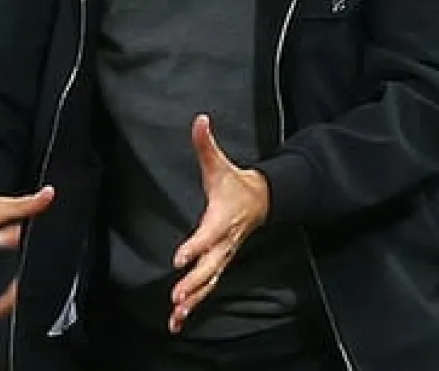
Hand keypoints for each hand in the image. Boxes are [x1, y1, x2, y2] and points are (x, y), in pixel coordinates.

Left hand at [169, 114, 269, 333]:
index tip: (179, 258)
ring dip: (193, 298)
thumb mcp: (220, 163)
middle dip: (193, 282)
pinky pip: (207, 286)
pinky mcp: (220, 263)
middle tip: (177, 296)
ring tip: (176, 315)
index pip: (208, 234)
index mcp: (222, 218)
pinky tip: (177, 319)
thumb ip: (206, 144)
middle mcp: (223, 242)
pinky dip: (195, 302)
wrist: (262, 200)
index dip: (195, 246)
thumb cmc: (235, 182)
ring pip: (209, 281)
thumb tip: (199, 119)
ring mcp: (224, 255)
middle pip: (210, 266)